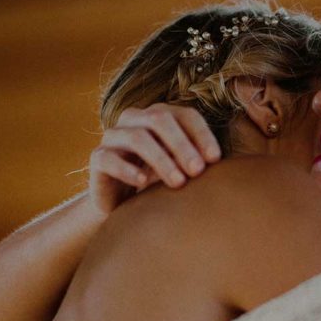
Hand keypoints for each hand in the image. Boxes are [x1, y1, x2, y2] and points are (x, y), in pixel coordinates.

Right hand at [87, 103, 221, 215]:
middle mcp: (135, 120)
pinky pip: (109, 158)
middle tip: (198, 171)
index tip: (215, 159)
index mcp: (159, 116)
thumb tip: (223, 164)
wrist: (123, 205)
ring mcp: (113, 136)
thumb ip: (198, 160)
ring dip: (161, 159)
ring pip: (137, 138)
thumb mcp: (182, 169)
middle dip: (182, 145)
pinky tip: (142, 184)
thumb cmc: (158, 183)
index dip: (201, 134)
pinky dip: (128, 170)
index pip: (185, 115)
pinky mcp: (97, 158)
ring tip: (178, 182)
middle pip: (160, 120)